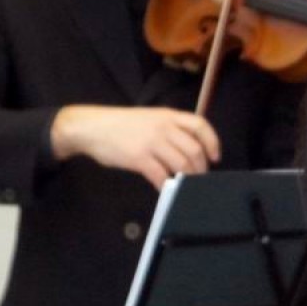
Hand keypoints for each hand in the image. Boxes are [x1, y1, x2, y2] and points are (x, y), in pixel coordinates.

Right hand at [50, 105, 220, 189]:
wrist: (90, 127)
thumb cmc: (120, 125)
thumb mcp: (149, 118)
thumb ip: (169, 128)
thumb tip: (188, 148)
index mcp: (168, 115)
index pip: (200, 125)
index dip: (212, 142)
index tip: (215, 157)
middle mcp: (163, 127)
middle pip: (194, 149)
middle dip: (201, 167)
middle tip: (199, 177)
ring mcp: (151, 142)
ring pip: (181, 163)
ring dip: (187, 177)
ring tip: (185, 184)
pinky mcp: (139, 158)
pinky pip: (161, 175)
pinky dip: (167, 185)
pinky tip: (166, 189)